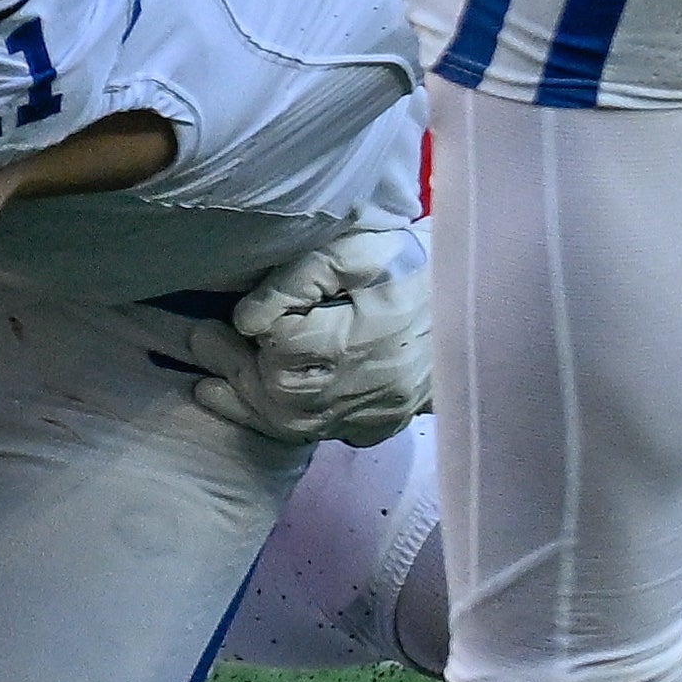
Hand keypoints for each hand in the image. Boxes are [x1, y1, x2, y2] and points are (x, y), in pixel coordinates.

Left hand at [187, 222, 428, 443]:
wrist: (480, 295)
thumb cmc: (411, 260)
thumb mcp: (356, 249)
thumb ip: (299, 278)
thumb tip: (248, 318)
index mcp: (359, 340)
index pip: (282, 348)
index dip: (252, 330)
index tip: (230, 315)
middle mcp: (367, 387)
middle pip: (283, 396)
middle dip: (237, 369)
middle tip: (201, 341)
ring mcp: (378, 411)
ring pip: (300, 426)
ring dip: (251, 406)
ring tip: (210, 387)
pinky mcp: (387, 420)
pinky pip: (328, 433)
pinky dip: (291, 423)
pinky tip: (268, 407)